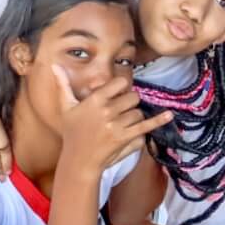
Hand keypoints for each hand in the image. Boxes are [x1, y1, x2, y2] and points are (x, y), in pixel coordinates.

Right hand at [55, 69, 173, 173]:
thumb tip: (54, 64)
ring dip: (134, 117)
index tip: (117, 94)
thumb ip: (63, 85)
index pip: (120, 83)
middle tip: (120, 112)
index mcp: (94, 100)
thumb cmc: (72, 132)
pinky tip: (169, 115)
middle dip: (130, 103)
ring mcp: (117, 125)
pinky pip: (146, 126)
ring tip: (121, 125)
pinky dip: (159, 121)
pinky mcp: (125, 138)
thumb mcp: (66, 107)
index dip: (121, 88)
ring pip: (138, 112)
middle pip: (133, 98)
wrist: (79, 159)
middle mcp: (106, 111)